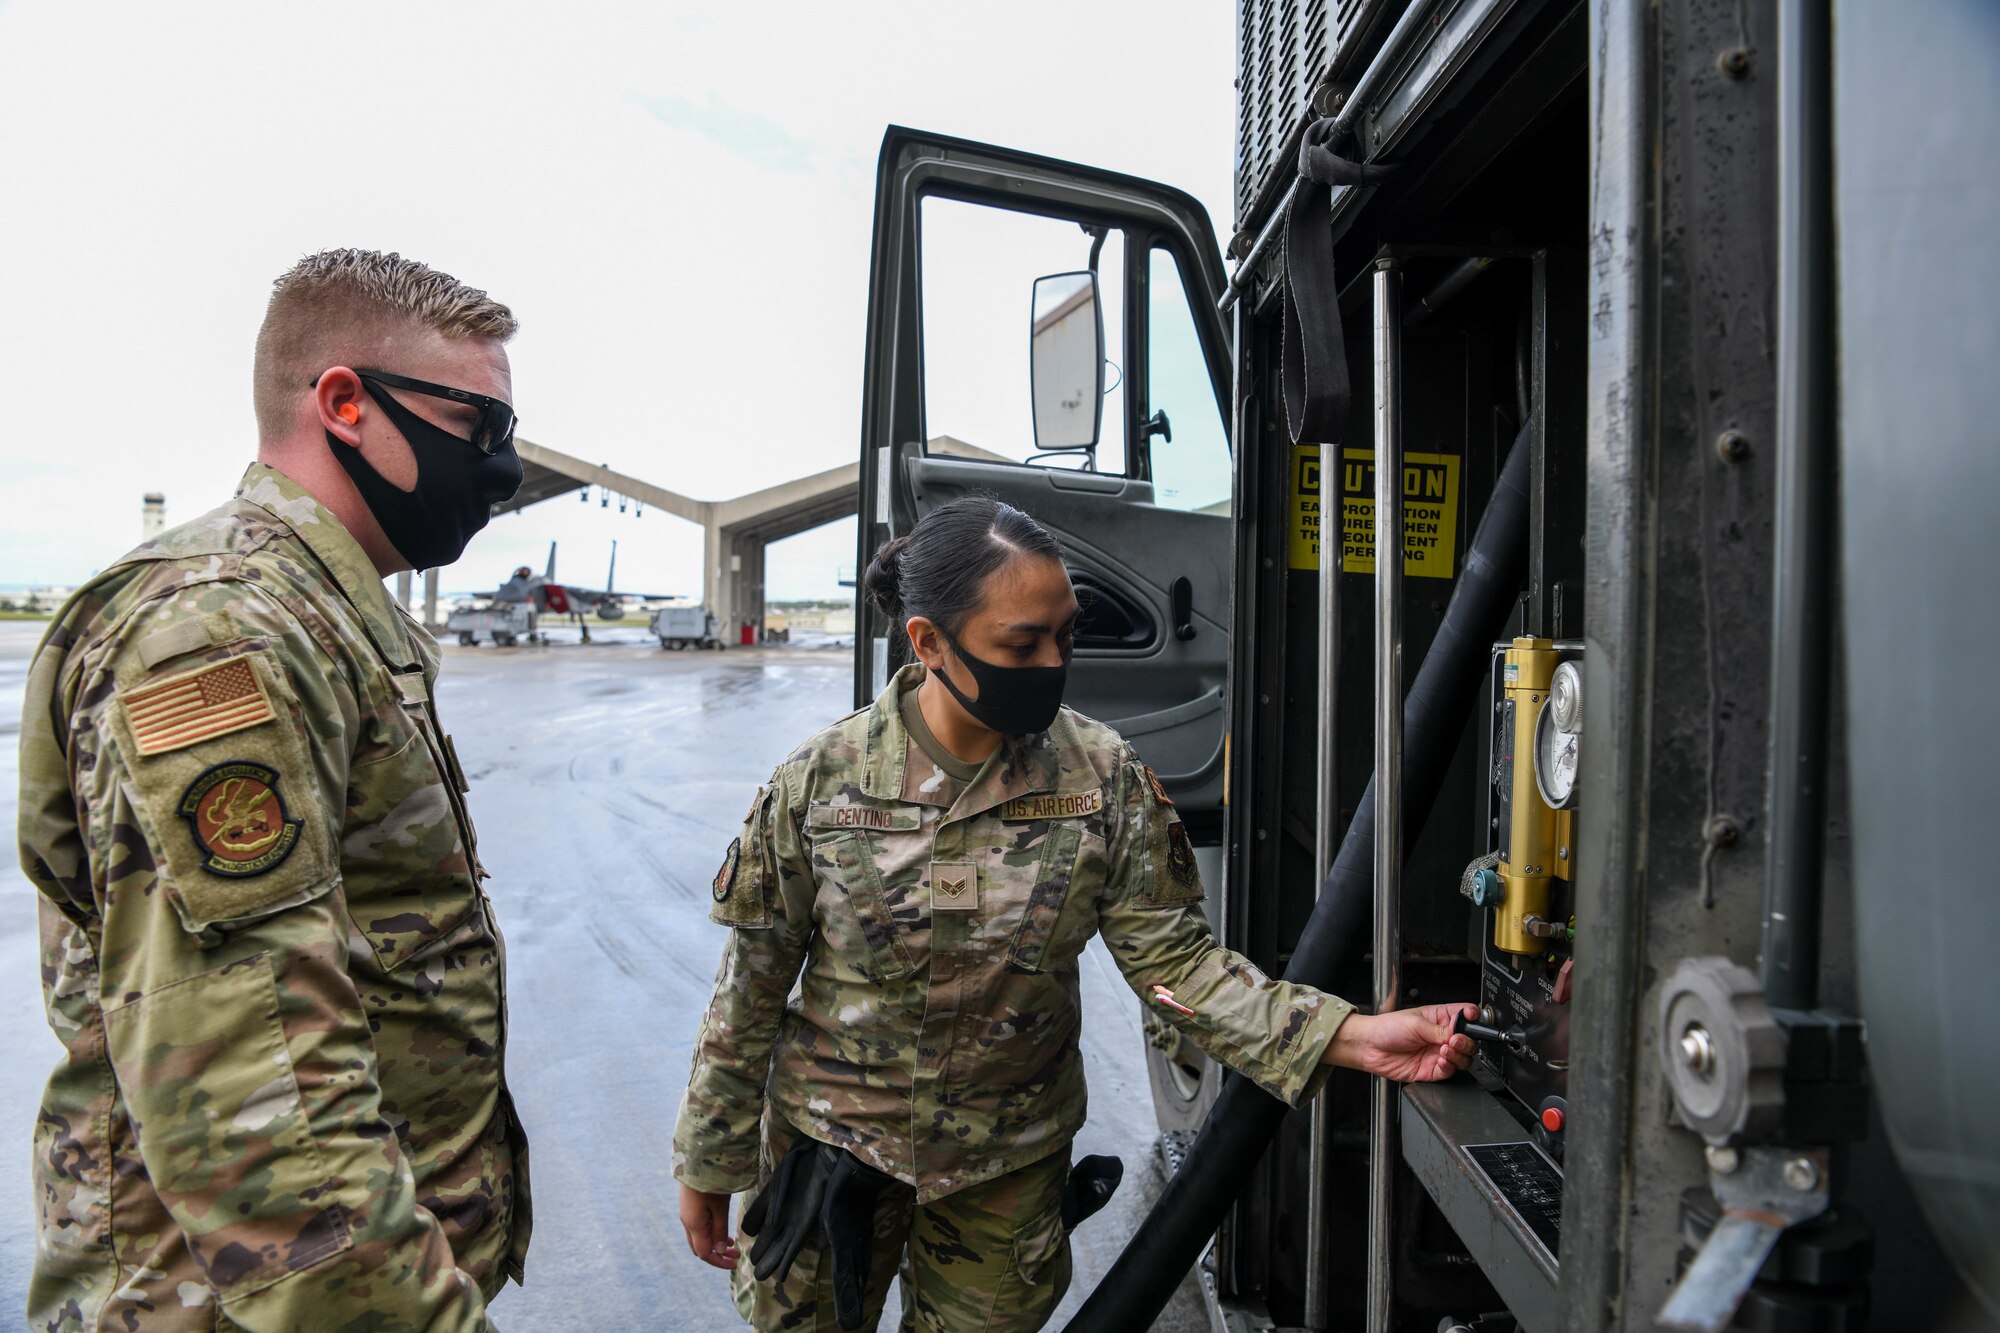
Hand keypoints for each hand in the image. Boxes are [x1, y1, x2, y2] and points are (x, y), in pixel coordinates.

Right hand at [679, 1184, 738, 1270]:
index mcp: (693, 1225)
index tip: (734, 1263)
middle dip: (717, 1254)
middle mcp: (687, 1222)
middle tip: (735, 1255)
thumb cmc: (711, 1182)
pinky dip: (709, 1234)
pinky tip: (721, 1231)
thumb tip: (719, 1251)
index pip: (704, 1253)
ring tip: (730, 1244)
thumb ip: (719, 1230)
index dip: (719, 1261)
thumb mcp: (720, 1207)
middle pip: (699, 1248)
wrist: (697, 1159)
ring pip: (698, 1238)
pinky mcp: (689, 1207)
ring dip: (714, 1244)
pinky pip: (698, 1227)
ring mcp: (686, 1214)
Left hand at [1324, 1003, 1478, 1081]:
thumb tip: (1458, 1033)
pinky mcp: (1431, 1070)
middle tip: (1455, 1040)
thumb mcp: (1415, 1023)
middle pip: (1468, 1041)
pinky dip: (1448, 1066)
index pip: (1464, 1016)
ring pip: (1462, 1058)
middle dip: (1466, 1041)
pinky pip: (1449, 1071)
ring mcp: (1437, 1053)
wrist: (1370, 1047)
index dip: (1472, 1018)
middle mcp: (1441, 1036)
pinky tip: (1441, 1060)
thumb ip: (1439, 1030)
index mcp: (1439, 1018)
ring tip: (1445, 1049)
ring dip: (1458, 1054)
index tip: (1472, 1020)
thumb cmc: (1387, 1028)